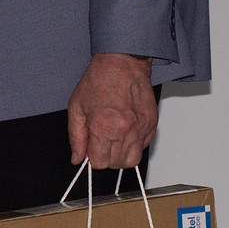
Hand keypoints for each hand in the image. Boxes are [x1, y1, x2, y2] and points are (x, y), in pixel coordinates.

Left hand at [67, 52, 157, 168]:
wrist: (122, 63)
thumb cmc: (98, 81)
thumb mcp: (76, 107)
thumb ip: (76, 137)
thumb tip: (77, 158)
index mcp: (103, 127)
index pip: (100, 163)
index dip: (93, 157)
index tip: (91, 147)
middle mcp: (125, 131)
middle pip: (116, 164)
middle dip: (106, 157)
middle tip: (101, 141)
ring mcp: (141, 129)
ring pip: (133, 160)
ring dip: (121, 155)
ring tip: (113, 138)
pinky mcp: (152, 125)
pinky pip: (143, 147)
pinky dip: (134, 145)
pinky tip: (125, 131)